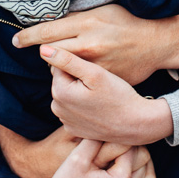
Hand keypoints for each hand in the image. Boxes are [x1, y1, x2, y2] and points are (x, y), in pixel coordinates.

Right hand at [0, 118, 156, 177]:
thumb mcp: (75, 160)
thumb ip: (94, 140)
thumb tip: (105, 123)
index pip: (132, 148)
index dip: (122, 136)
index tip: (112, 130)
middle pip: (144, 160)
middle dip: (131, 148)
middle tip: (116, 140)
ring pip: (147, 174)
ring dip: (138, 162)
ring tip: (120, 154)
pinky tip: (125, 170)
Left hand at [13, 4, 178, 84]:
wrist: (157, 44)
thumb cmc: (129, 22)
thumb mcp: (102, 11)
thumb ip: (77, 19)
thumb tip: (53, 21)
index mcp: (87, 25)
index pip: (47, 32)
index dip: (28, 37)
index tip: (16, 41)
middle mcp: (89, 46)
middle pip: (52, 52)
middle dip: (46, 52)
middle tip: (46, 50)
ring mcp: (96, 67)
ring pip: (64, 70)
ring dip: (60, 67)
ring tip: (72, 61)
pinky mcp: (103, 80)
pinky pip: (79, 84)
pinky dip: (76, 80)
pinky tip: (84, 76)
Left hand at [41, 45, 172, 144]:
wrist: (136, 125)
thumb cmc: (119, 96)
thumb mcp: (95, 73)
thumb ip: (67, 59)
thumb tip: (42, 48)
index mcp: (60, 91)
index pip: (59, 66)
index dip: (78, 64)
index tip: (94, 71)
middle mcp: (57, 108)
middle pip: (63, 81)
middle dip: (77, 78)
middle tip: (99, 84)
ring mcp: (65, 121)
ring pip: (68, 94)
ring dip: (80, 91)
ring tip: (100, 95)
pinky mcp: (73, 129)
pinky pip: (73, 109)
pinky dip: (82, 105)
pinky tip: (98, 107)